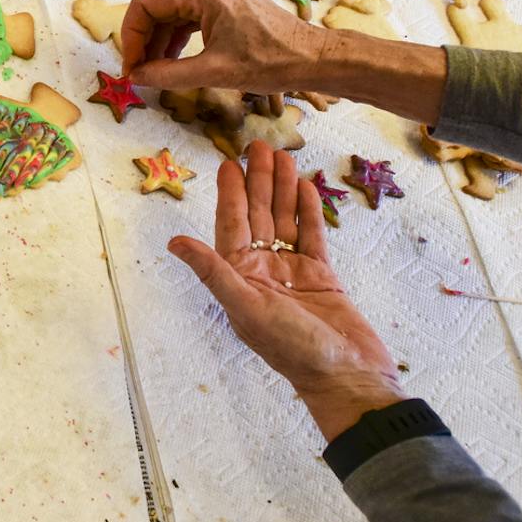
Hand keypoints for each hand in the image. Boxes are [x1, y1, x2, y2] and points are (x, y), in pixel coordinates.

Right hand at [119, 0, 325, 96]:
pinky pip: (189, 15)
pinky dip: (177, 37)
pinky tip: (174, 60)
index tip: (132, 66)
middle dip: (145, 41)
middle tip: (140, 73)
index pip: (145, 3)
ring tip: (155, 71)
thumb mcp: (215, 72)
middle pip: (158, 7)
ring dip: (160, 41)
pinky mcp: (227, 0)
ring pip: (172, 12)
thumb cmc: (272, 63)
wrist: (314, 59)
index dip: (131, 35)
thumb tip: (135, 78)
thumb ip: (168, 74)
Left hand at [169, 142, 403, 439]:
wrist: (347, 377)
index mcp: (240, 277)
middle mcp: (263, 271)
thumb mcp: (246, 308)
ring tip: (283, 156)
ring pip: (286, 220)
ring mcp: (293, 272)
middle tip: (258, 144)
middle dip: (258, 181)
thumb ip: (213, 271)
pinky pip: (313, 236)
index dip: (229, 193)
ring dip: (283, 189)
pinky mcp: (323, 277)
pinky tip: (307, 186)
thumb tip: (174, 243)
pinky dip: (310, 212)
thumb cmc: (294, 349)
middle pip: (258, 216)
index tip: (227, 162)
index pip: (231, 225)